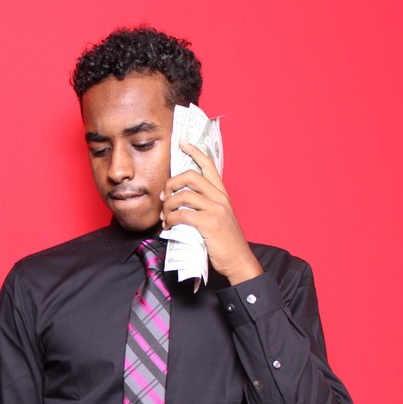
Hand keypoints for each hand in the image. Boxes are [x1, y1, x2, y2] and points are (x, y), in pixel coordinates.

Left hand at [161, 140, 262, 284]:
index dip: (195, 152)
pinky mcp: (209, 223)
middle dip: (171, 183)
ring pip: (183, 195)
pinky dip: (170, 219)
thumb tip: (179, 203)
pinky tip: (168, 226)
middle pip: (190, 176)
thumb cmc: (225, 242)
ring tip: (165, 217)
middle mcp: (220, 198)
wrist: (239, 261)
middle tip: (163, 197)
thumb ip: (204, 206)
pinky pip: (182, 214)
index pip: (209, 165)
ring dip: (168, 205)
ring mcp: (215, 210)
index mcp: (222, 194)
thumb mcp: (218, 218)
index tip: (182, 142)